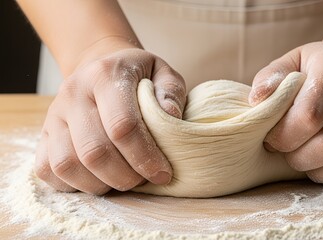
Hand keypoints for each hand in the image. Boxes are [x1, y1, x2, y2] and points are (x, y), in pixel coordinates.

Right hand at [34, 48, 185, 193]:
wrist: (99, 65)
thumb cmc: (136, 76)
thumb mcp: (161, 73)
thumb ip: (171, 91)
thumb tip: (170, 117)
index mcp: (105, 76)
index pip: (122, 125)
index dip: (144, 157)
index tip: (163, 174)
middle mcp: (74, 93)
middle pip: (93, 151)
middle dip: (124, 177)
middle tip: (143, 180)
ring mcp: (54, 114)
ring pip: (67, 164)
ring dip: (100, 184)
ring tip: (122, 181)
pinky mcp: (43, 132)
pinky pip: (48, 170)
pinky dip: (73, 185)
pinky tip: (98, 179)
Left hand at [249, 42, 322, 186]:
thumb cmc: (313, 69)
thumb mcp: (288, 64)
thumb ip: (270, 80)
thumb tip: (257, 102)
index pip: (309, 116)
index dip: (283, 136)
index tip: (271, 138)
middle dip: (297, 158)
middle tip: (285, 152)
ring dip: (318, 171)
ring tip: (303, 159)